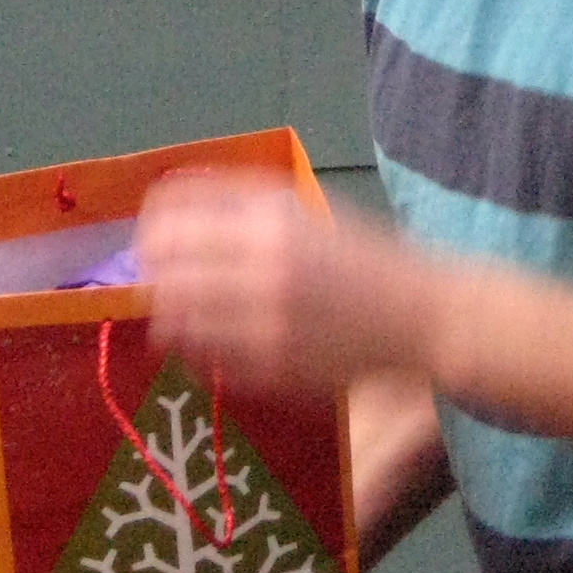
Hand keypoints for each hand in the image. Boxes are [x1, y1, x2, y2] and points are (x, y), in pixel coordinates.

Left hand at [135, 172, 438, 399]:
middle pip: (164, 270)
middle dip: (153, 274)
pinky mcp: (272, 370)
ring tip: (181, 311)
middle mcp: (264, 268)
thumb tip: (170, 206)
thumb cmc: (363, 256)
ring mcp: (265, 323)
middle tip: (159, 278)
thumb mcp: (306, 210)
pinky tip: (212, 340)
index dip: (150, 228)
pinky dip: (196, 348)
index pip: (173, 216)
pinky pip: (205, 359)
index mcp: (271, 220)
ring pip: (176, 320)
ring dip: (169, 313)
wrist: (421, 316)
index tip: (150, 238)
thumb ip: (241, 203)